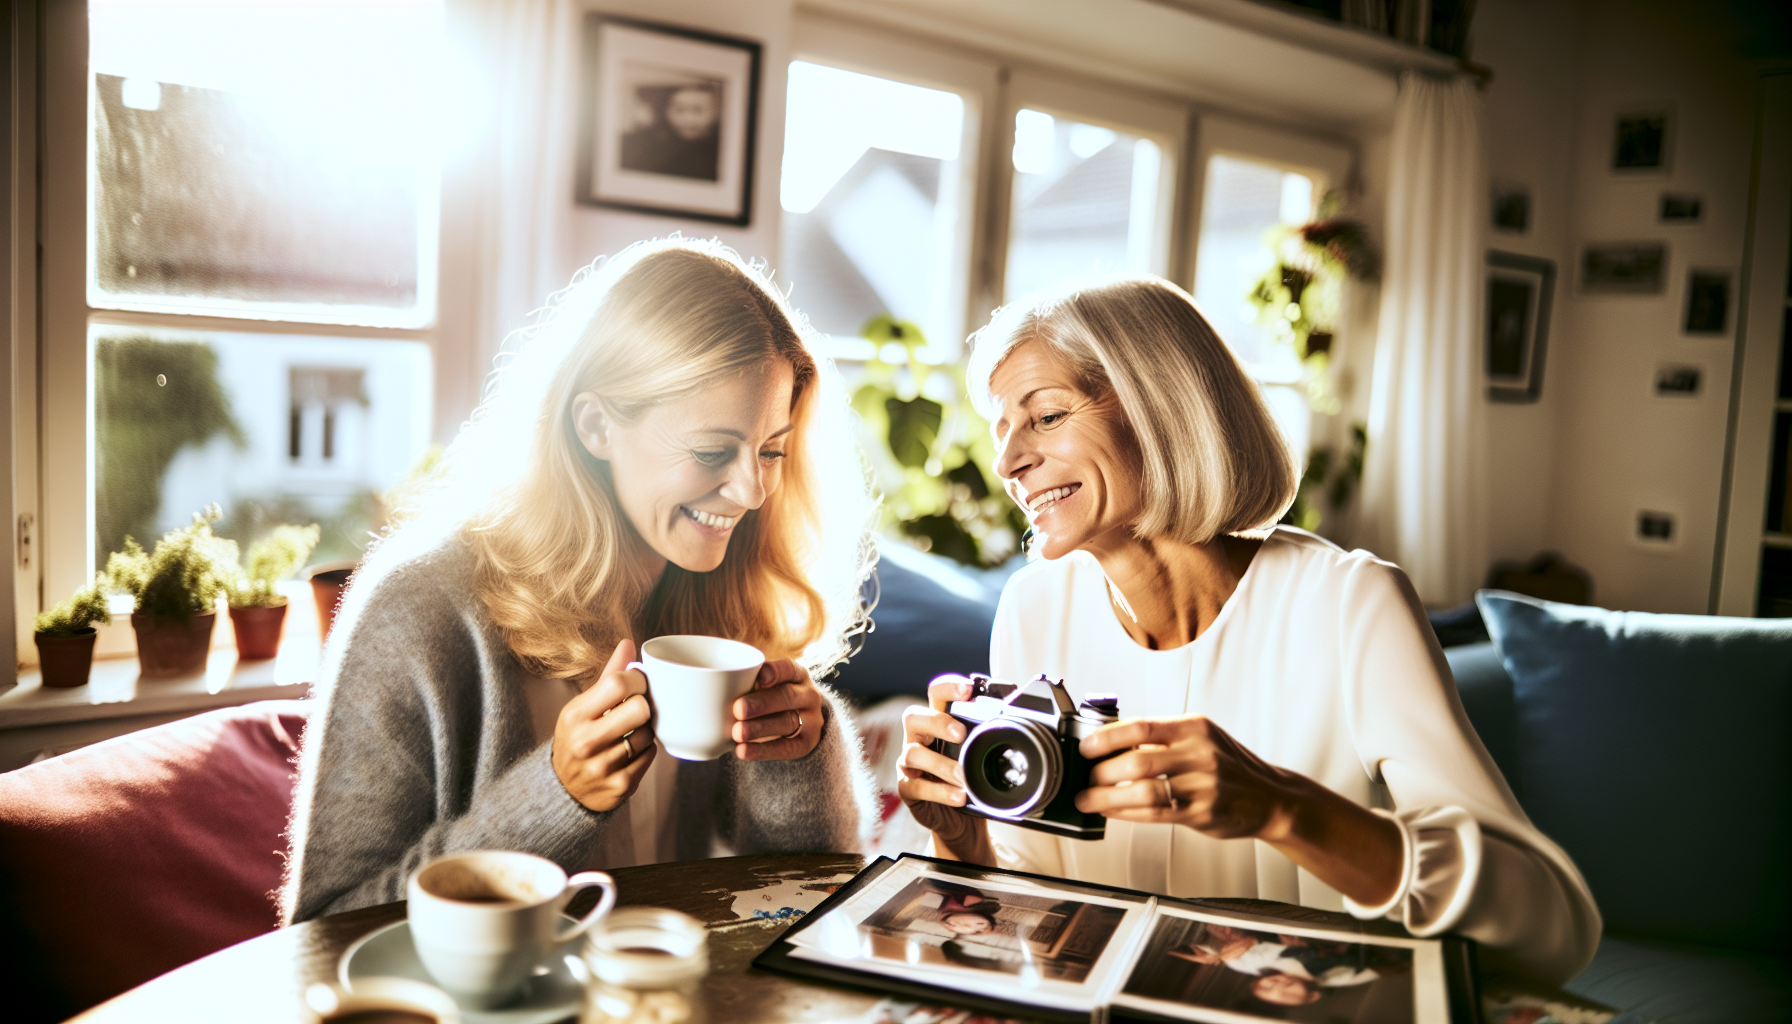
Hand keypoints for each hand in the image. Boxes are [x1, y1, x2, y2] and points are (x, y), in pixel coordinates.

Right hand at [552, 639, 656, 811]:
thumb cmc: (579, 736)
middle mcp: (585, 741)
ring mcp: (603, 766)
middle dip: (643, 706)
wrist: (564, 789)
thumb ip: (609, 676)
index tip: (638, 683)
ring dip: (645, 730)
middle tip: (637, 708)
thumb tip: (628, 643)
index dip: (637, 679)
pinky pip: (651, 755)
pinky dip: (646, 750)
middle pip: (639, 709)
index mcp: (575, 715)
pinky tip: (631, 751)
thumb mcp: (583, 706)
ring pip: (648, 734)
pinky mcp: (621, 785)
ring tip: (630, 732)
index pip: (618, 683)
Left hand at [730, 659, 823, 759]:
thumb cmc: (771, 697)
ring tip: (737, 732)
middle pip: (787, 696)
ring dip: (760, 728)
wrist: (799, 724)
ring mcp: (811, 720)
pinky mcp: (806, 744)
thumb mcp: (767, 684)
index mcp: (797, 675)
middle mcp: (808, 695)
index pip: (789, 669)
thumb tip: (715, 677)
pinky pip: (785, 748)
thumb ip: (747, 679)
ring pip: (787, 722)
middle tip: (738, 709)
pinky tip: (742, 751)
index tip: (759, 677)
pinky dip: (762, 751)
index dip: (775, 672)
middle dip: (762, 703)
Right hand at [896, 675, 992, 862]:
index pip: (935, 694)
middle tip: (961, 733)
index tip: (967, 688)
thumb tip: (1016, 704)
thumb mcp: (983, 752)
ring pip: (913, 753)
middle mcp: (919, 738)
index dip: (947, 686)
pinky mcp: (908, 789)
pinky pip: (915, 787)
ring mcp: (909, 764)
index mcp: (938, 721)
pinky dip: (938, 792)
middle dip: (937, 722)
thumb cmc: (971, 777)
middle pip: (913, 717)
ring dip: (941, 764)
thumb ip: (990, 729)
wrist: (962, 820)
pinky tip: (958, 796)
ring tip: (963, 776)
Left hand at [1075, 716, 1303, 837]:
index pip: (1141, 726)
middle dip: (1102, 771)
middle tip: (1085, 777)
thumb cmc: (1228, 765)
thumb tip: (1111, 740)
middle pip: (1138, 760)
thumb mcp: (1202, 738)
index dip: (1107, 737)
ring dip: (1108, 797)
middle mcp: (1199, 753)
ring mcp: (1202, 784)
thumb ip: (1163, 738)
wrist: (1270, 797)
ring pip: (1143, 790)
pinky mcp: (1202, 812)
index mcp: (1194, 727)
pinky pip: (1155, 813)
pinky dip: (1127, 812)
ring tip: (1089, 798)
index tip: (1086, 746)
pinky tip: (1112, 811)